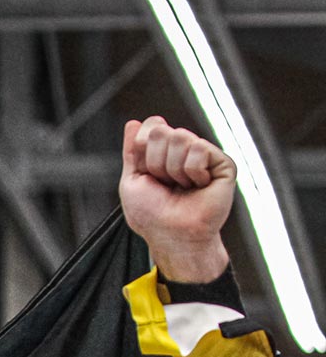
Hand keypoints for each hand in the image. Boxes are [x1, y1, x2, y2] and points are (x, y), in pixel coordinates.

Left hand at [119, 116, 234, 283]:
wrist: (173, 234)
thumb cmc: (152, 214)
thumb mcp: (132, 180)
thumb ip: (132, 151)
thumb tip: (133, 123)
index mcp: (164, 152)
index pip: (152, 126)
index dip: (142, 149)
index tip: (147, 174)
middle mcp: (185, 151)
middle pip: (163, 131)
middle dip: (156, 161)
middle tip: (165, 183)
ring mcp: (205, 156)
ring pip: (181, 137)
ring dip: (173, 169)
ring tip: (182, 186)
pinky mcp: (223, 163)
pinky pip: (200, 149)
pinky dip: (192, 171)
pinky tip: (198, 185)